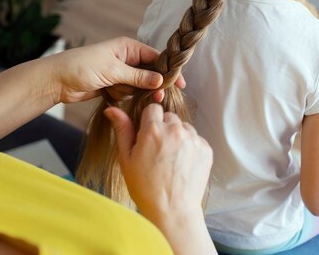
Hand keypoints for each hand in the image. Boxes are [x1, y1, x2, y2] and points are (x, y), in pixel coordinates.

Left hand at [50, 37, 184, 103]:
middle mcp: (126, 58)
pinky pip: (128, 92)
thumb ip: (138, 77)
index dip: (168, 69)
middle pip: (150, 72)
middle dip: (152, 85)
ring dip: (134, 92)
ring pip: (139, 85)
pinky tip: (112, 94)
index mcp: (128, 47)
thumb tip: (161, 80)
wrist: (57, 80)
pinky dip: (124, 96)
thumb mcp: (113, 71)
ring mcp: (120, 72)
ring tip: (122, 92)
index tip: (179, 83)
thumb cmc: (82, 67)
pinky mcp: (113, 85)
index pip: (155, 57)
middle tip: (158, 98)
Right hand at [104, 104, 212, 222]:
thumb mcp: (127, 158)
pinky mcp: (206, 149)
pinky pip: (196, 139)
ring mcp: (193, 139)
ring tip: (171, 159)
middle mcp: (175, 130)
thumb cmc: (145, 187)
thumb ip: (122, 129)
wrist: (172, 210)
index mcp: (153, 130)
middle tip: (158, 150)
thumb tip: (111, 109)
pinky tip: (182, 164)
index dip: (149, 122)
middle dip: (164, 128)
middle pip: (169, 117)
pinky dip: (190, 147)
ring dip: (178, 137)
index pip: (153, 108)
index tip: (147, 136)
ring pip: (184, 127)